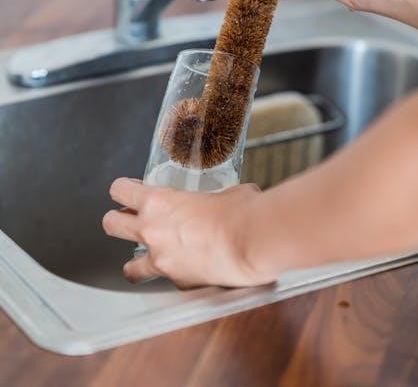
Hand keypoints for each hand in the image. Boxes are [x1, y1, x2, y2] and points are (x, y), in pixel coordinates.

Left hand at [102, 179, 268, 288]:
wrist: (253, 242)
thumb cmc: (241, 211)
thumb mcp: (222, 191)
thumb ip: (211, 197)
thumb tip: (222, 202)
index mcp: (158, 201)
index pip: (120, 190)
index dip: (123, 190)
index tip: (130, 191)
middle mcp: (151, 231)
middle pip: (111, 225)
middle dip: (117, 221)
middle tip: (129, 221)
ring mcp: (161, 260)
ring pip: (129, 267)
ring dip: (136, 262)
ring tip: (148, 260)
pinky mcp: (178, 282)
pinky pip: (168, 280)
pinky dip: (176, 276)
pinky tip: (191, 271)